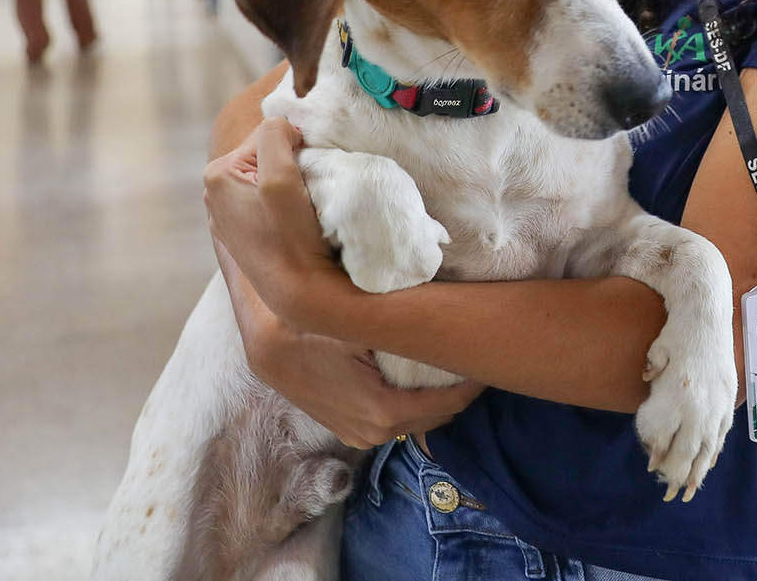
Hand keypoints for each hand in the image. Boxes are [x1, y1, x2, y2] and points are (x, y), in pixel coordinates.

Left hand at [203, 118, 344, 328]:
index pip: (266, 133)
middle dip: (288, 163)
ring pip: (266, 177)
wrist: (298, 291)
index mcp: (217, 174)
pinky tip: (291, 222)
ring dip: (288, 183)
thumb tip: (282, 126)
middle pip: (264, 155)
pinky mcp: (242, 233)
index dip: (294, 146)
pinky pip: (265, 202)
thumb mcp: (280, 174)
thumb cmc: (289, 235)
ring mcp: (226, 216)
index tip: (305, 174)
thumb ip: (275, 135)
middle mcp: (214, 193)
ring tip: (300, 207)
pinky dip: (282, 204)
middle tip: (305, 189)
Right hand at [242, 292, 483, 448]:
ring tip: (453, 367)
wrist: (268, 342)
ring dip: (437, 398)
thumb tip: (450, 320)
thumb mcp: (364, 326)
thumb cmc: (314, 328)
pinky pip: (396, 420)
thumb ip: (406, 330)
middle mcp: (374, 434)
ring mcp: (360, 436)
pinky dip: (414, 404)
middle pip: (436, 417)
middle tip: (475, 359)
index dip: (472, 382)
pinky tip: (420, 378)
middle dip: (459, 391)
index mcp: (383, 412)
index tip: (488, 358)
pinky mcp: (350, 431)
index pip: (448, 403)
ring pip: (417, 421)